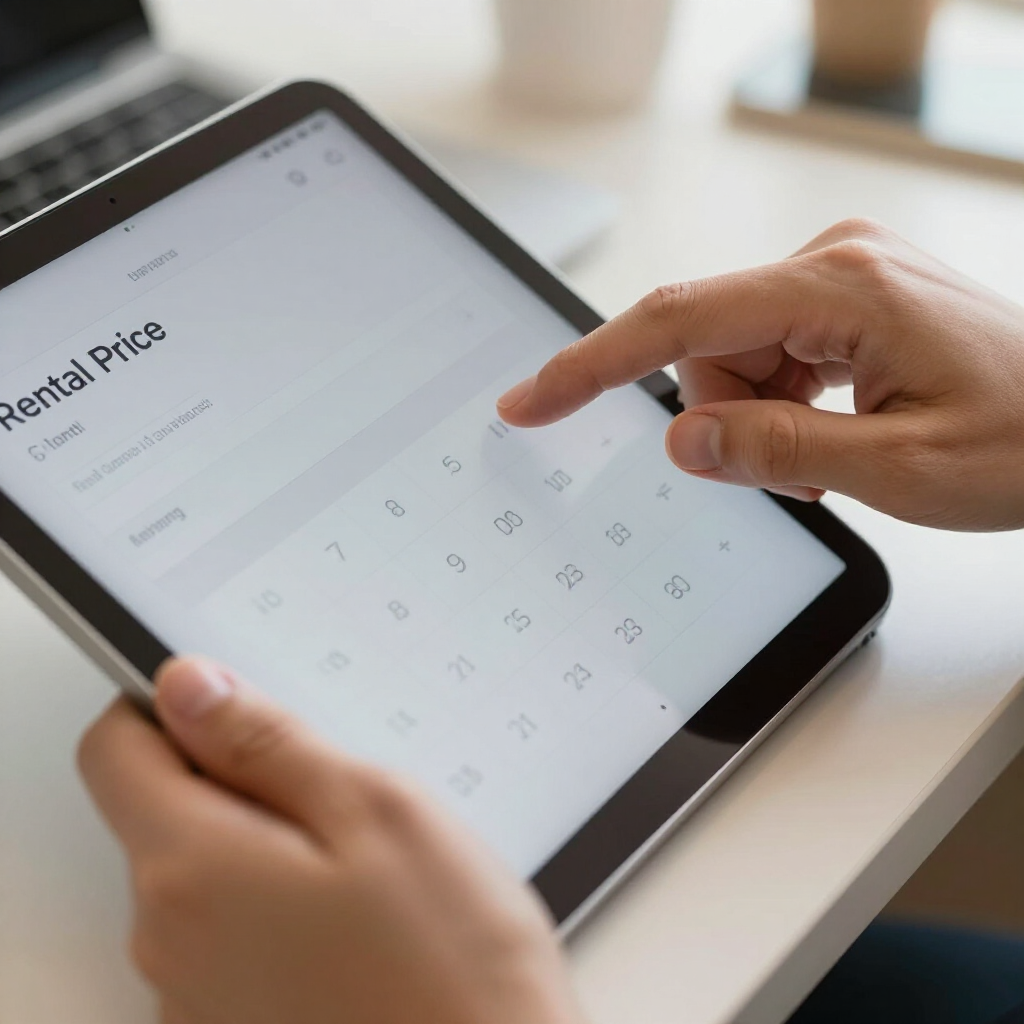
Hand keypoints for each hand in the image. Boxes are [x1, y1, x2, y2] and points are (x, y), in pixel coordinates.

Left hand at [78, 658, 582, 1023]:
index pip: (116, 750)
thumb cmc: (451, 965)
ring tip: (366, 864)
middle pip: (165, 810)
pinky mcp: (234, 1022)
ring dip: (269, 843)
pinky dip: (279, 903)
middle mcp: (169, 941)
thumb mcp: (374, 810)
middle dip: (241, 778)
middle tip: (343, 792)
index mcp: (194, 869)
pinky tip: (360, 919)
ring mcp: (196, 995)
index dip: (171, 708)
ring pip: (206, 870)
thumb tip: (188, 687)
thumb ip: (266, 742)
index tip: (240, 705)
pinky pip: (231, 931)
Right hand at [498, 219, 1023, 530]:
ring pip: (735, 357)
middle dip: (727, 418)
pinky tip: (836, 429)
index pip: (679, 321)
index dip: (592, 365)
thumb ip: (778, 453)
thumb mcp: (898, 469)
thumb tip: (682, 441)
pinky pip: (772, 354)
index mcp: (842, 287)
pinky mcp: (847, 298)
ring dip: (761, 417)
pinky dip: (783, 403)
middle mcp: (835, 262)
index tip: (532, 401)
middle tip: (799, 471)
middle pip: (707, 347)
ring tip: (833, 454)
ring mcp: (842, 275)